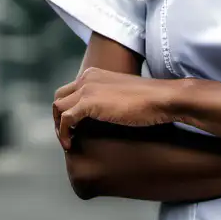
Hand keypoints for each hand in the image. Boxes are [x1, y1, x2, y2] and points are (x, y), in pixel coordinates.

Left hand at [52, 68, 181, 149]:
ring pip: (58, 108)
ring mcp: (87, 89)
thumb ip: (109, 98)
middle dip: (59, 117)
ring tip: (69, 142)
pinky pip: (65, 120)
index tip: (75, 128)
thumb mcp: (123, 95)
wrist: (162, 99)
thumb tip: (104, 114)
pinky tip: (71, 144)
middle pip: (60, 97)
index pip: (70, 91)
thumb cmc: (150, 101)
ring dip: (59, 127)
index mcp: (94, 74)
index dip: (68, 110)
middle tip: (69, 135)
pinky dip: (64, 133)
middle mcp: (87, 78)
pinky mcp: (88, 103)